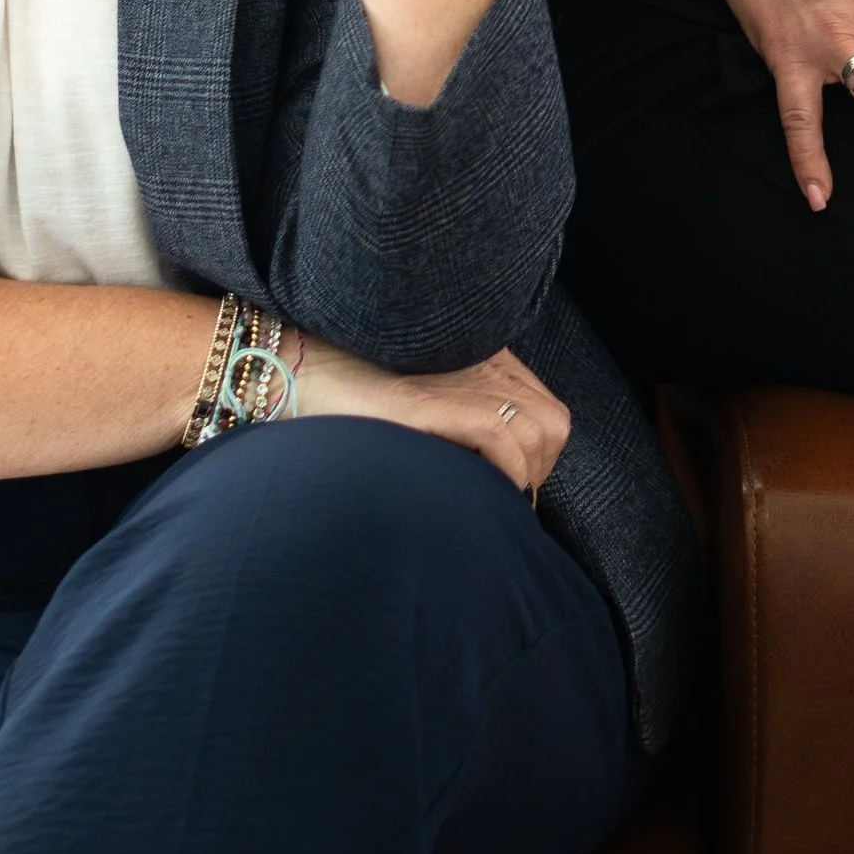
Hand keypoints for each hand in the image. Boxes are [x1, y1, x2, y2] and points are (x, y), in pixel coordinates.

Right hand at [293, 338, 568, 497]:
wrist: (302, 373)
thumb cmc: (356, 398)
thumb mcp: (423, 399)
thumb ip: (460, 415)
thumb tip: (494, 476)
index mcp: (480, 358)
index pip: (546, 411)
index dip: (536, 455)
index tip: (507, 484)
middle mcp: (479, 363)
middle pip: (551, 423)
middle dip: (535, 468)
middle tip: (499, 495)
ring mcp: (460, 379)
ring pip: (537, 433)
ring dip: (520, 475)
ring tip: (486, 495)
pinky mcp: (435, 403)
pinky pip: (502, 439)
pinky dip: (503, 472)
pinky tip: (476, 486)